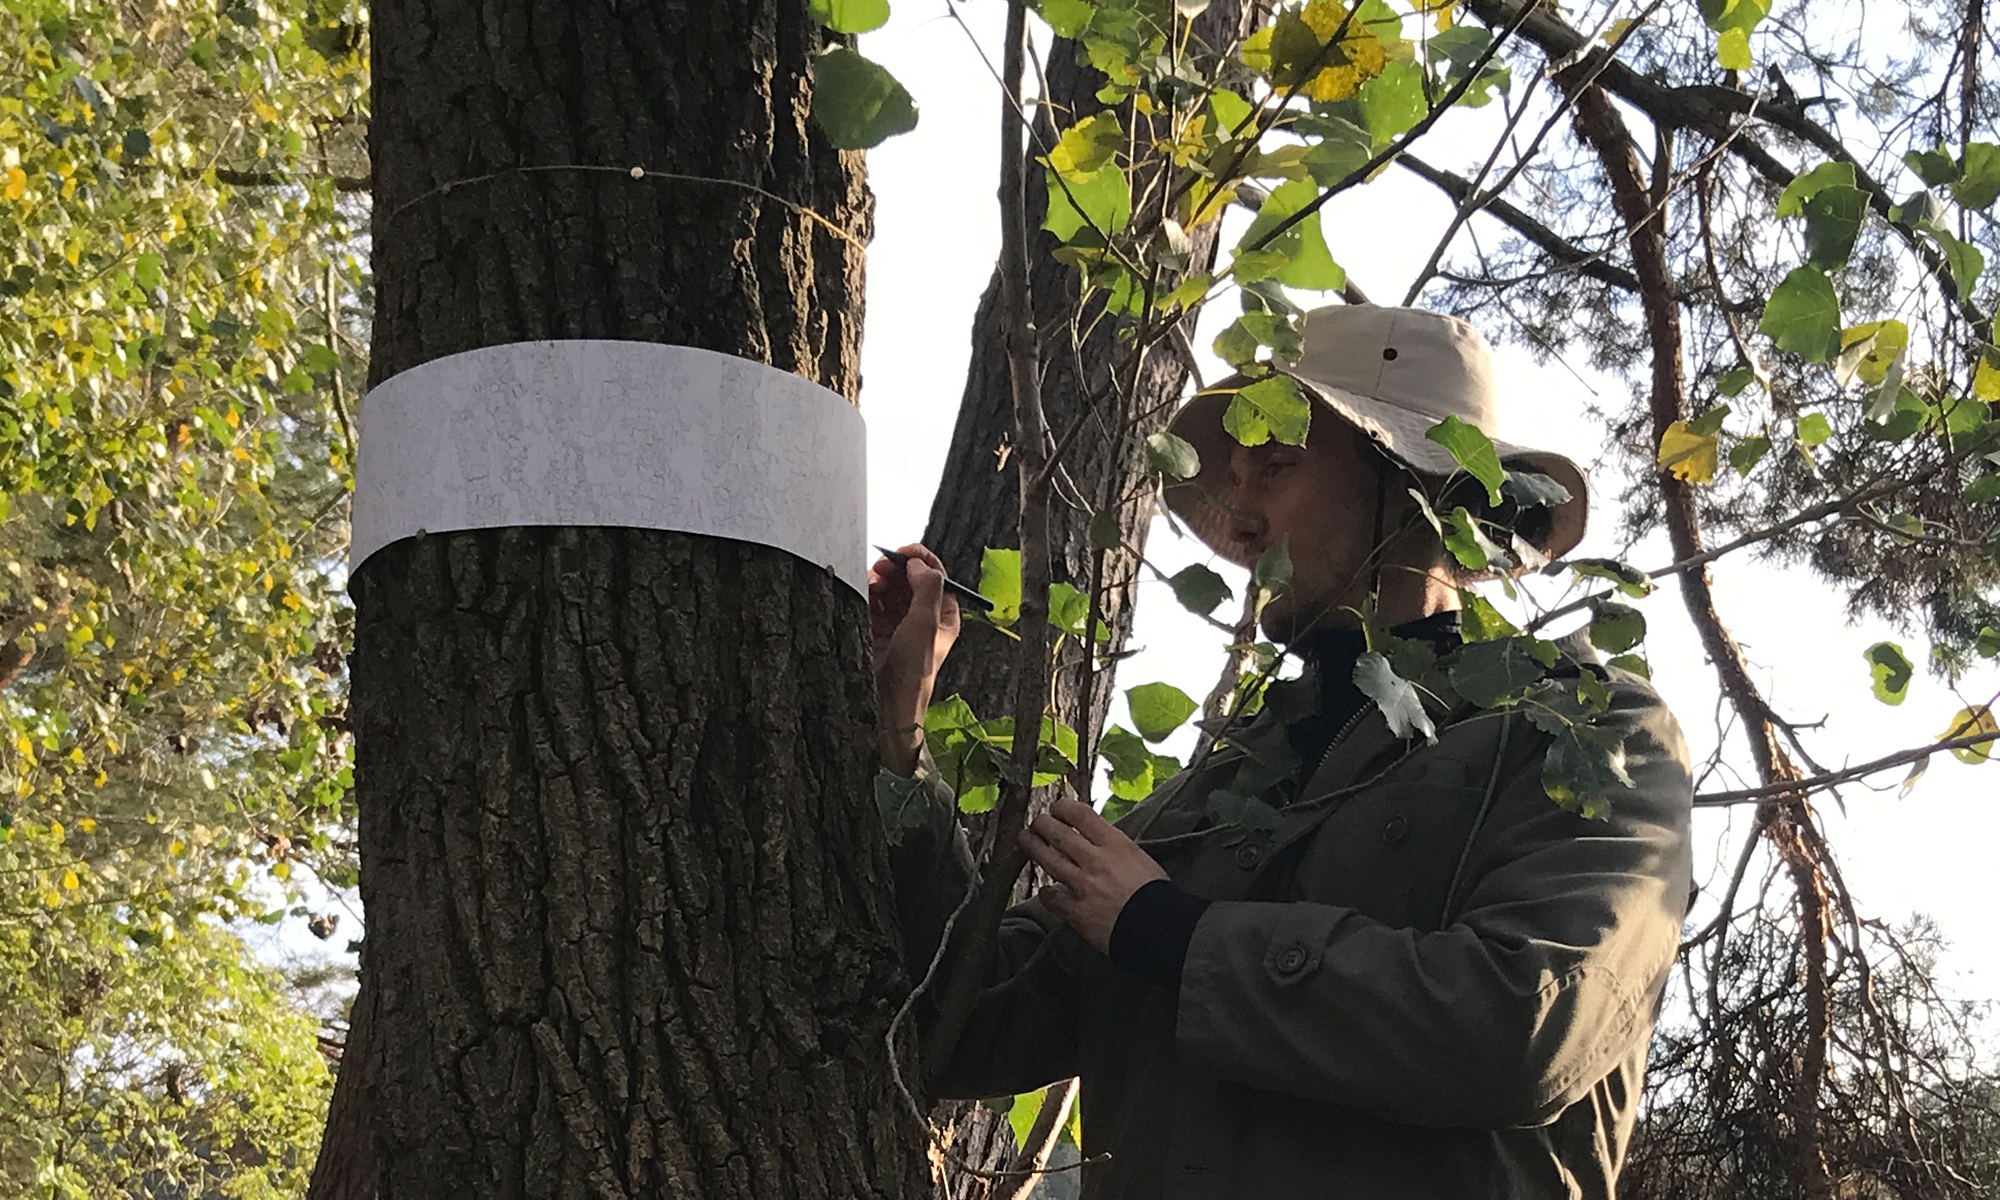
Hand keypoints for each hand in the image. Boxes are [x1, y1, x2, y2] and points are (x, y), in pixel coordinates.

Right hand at [869, 543, 960, 775]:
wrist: (888, 705)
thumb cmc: (913, 671)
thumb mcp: (926, 624)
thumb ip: (927, 588)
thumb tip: (919, 563)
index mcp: (943, 615)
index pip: (936, 576)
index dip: (921, 559)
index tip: (903, 551)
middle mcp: (923, 618)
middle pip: (910, 580)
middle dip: (897, 569)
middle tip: (881, 566)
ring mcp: (900, 625)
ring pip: (891, 590)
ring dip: (881, 580)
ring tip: (871, 581)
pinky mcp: (879, 633)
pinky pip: (874, 605)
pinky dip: (868, 595)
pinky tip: (863, 593)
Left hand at [1020, 797, 1167, 953]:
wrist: (1160, 929)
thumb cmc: (1157, 893)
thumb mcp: (1140, 857)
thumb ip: (1115, 847)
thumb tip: (1098, 840)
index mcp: (1115, 844)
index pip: (1079, 814)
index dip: (1062, 807)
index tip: (1056, 808)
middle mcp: (1095, 860)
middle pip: (1056, 832)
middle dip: (1041, 824)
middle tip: (1036, 824)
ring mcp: (1082, 886)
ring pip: (1047, 860)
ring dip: (1032, 847)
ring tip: (1025, 841)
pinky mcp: (1076, 912)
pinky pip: (1051, 897)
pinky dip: (1047, 893)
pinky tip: (1047, 891)